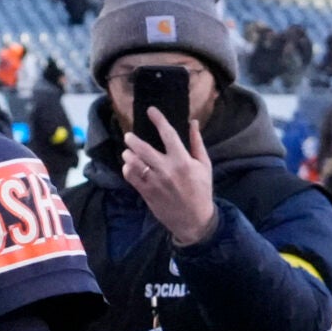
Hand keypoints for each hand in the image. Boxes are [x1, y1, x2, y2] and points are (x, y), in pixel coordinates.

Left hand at [119, 108, 219, 246]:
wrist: (194, 220)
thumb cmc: (201, 190)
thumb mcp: (204, 166)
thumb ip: (196, 143)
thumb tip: (193, 122)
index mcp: (183, 160)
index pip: (168, 134)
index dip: (158, 120)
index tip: (150, 110)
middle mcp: (167, 170)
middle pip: (144, 149)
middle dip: (133, 140)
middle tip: (128, 136)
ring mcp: (155, 182)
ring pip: (134, 163)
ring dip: (128, 154)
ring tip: (127, 151)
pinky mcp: (147, 193)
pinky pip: (131, 178)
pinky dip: (127, 169)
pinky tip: (129, 166)